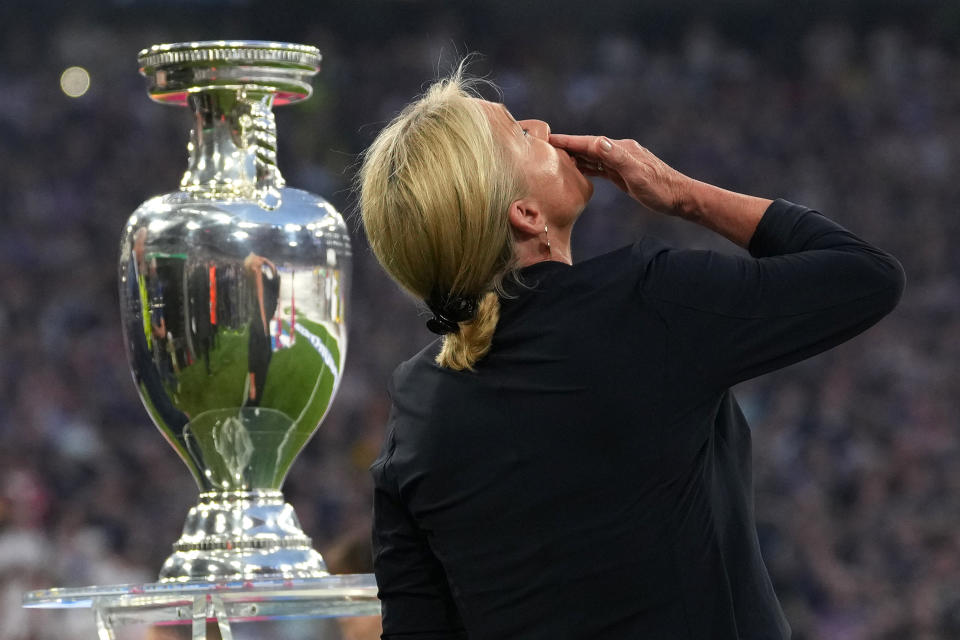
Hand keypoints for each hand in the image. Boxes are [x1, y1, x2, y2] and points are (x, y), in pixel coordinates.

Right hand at [549, 134, 691, 215]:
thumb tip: (597, 142)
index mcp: (620, 149)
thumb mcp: (637, 174)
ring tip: (554, 157)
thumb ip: (617, 157)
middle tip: (544, 147)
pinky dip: (586, 167)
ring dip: (574, 156)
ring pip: (592, 157)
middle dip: (566, 146)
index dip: (568, 141)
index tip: (548, 138)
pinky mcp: (622, 173)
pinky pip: (599, 167)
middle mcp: (619, 151)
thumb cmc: (660, 188)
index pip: (589, 143)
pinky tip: (577, 169)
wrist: (679, 198)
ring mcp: (621, 162)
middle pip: (588, 147)